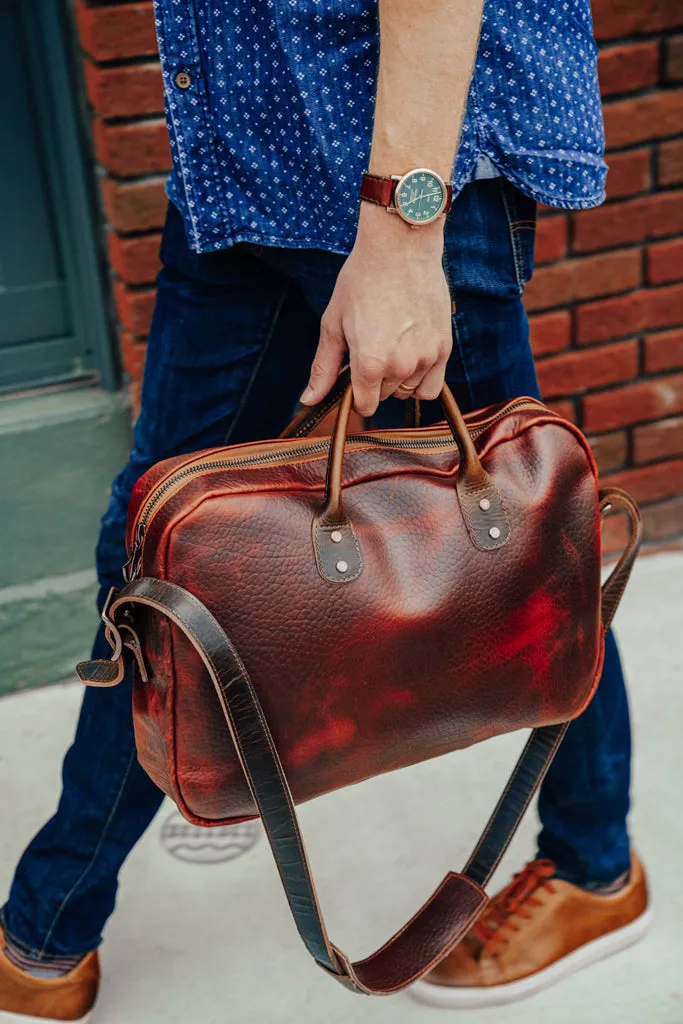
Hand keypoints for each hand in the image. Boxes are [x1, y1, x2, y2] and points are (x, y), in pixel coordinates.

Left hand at [300, 204, 452, 416]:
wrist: (400, 247)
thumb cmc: (362, 280)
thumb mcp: (334, 323)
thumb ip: (323, 367)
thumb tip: (309, 400)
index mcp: (368, 362)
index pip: (364, 406)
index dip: (356, 394)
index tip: (355, 374)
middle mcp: (399, 366)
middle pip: (384, 397)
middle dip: (375, 381)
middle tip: (373, 346)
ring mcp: (425, 358)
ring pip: (407, 392)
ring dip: (398, 379)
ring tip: (392, 345)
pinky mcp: (444, 348)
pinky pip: (432, 387)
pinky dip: (421, 380)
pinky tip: (411, 358)